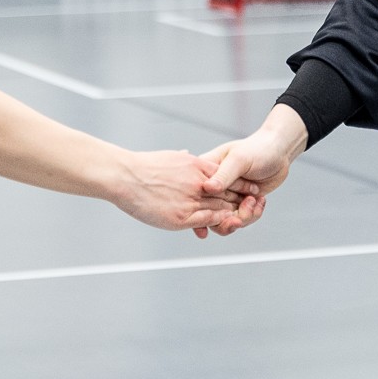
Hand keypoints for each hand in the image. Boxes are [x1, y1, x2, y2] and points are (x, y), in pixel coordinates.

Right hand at [114, 149, 260, 232]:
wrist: (124, 175)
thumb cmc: (144, 166)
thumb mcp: (171, 156)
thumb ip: (184, 159)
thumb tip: (188, 154)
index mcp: (196, 166)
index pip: (226, 176)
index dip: (241, 183)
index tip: (252, 188)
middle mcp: (197, 183)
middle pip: (228, 193)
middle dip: (242, 200)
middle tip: (253, 205)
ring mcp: (190, 200)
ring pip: (221, 208)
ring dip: (234, 213)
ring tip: (243, 216)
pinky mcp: (181, 217)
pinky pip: (207, 220)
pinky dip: (218, 222)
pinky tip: (224, 224)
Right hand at [196, 105, 308, 237]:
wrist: (279, 153)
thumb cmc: (257, 149)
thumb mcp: (239, 159)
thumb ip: (224, 175)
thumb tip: (208, 188)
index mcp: (206, 173)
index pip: (195, 196)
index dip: (198, 215)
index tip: (208, 227)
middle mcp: (214, 188)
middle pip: (208, 215)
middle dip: (226, 221)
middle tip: (239, 219)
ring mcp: (228, 197)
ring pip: (226, 221)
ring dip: (243, 216)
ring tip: (254, 200)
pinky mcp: (241, 204)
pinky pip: (242, 219)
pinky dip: (253, 214)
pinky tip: (260, 201)